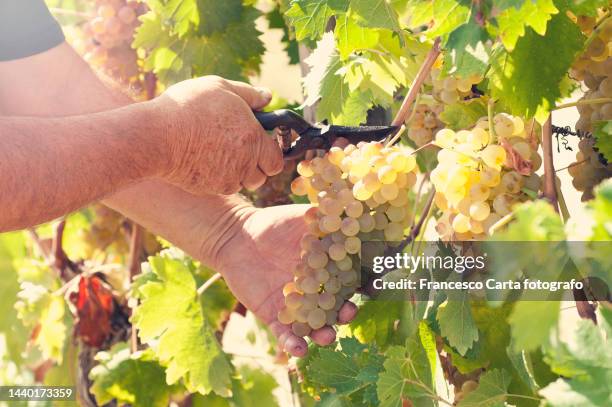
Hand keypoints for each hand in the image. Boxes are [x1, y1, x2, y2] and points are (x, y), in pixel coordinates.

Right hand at [153, 76, 283, 194]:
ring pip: (242, 183)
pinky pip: (221, 187)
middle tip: (240, 149)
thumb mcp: (221, 88)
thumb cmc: (188, 107)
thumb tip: (268, 96)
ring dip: (237, 173)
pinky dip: (217, 177)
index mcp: (253, 139)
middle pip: (262, 176)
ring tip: (219, 153)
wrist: (157, 135)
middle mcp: (244, 163)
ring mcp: (226, 179)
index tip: (259, 143)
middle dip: (255, 165)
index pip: (277, 160)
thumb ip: (249, 94)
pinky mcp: (208, 188)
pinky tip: (203, 159)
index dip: (270, 152)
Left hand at [208, 204, 357, 356]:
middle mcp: (316, 291)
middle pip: (336, 307)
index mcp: (328, 269)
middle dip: (345, 313)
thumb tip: (351, 212)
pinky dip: (293, 345)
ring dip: (324, 335)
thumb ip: (326, 219)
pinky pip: (286, 336)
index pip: (350, 281)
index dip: (361, 285)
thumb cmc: (272, 223)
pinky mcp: (275, 317)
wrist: (236, 235)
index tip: (371, 287)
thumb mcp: (302, 218)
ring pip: (315, 326)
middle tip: (348, 312)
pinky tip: (299, 350)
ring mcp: (297, 306)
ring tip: (326, 336)